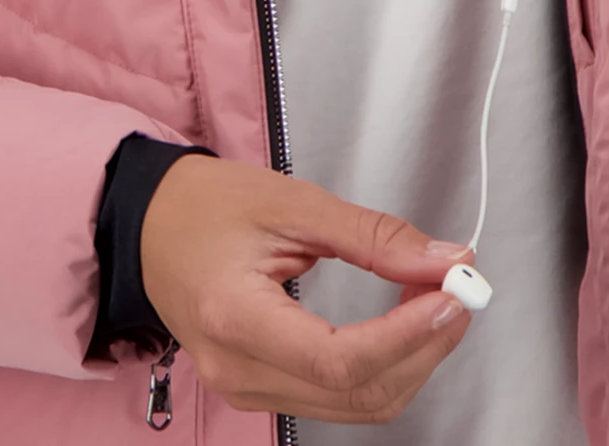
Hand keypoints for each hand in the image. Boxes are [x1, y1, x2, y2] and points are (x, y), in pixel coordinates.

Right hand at [140, 155, 473, 423]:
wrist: (151, 224)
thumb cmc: (207, 206)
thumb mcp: (294, 203)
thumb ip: (373, 236)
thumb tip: (444, 259)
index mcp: (235, 319)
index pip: (339, 361)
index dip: (407, 334)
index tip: (451, 294)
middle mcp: (237, 371)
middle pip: (356, 394)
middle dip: (423, 347)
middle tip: (457, 290)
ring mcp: (245, 388)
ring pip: (354, 406)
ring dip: (410, 358)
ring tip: (435, 297)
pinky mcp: (258, 387)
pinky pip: (336, 396)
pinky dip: (382, 362)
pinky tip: (401, 319)